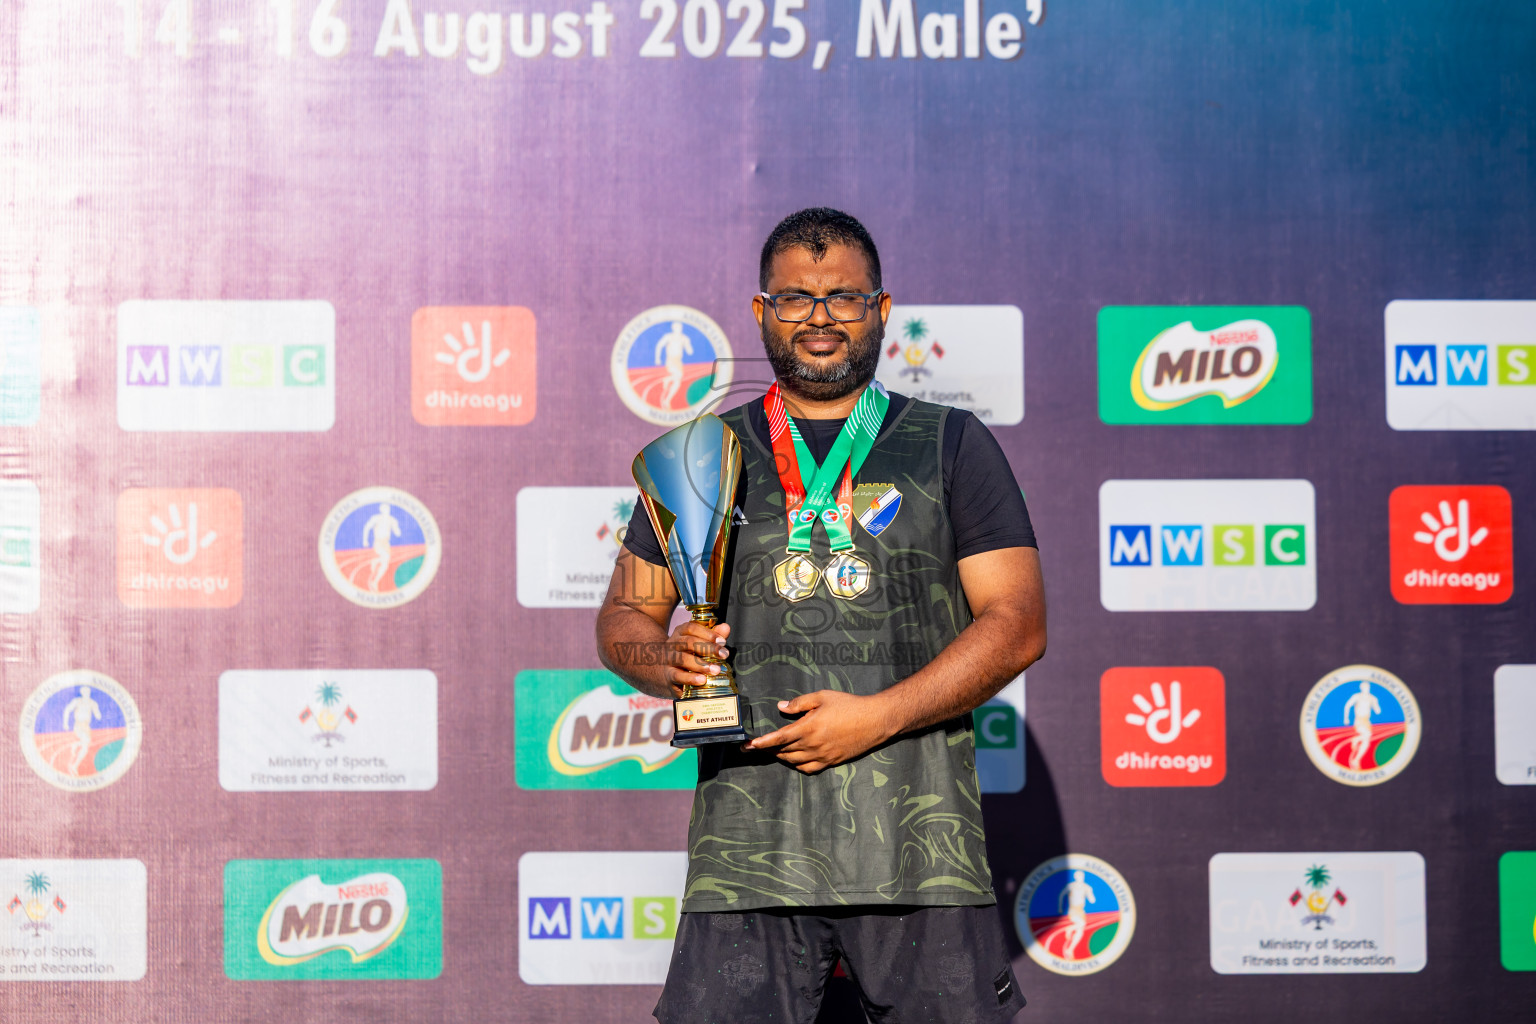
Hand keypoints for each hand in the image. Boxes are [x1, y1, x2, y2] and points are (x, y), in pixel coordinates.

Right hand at [659, 621, 729, 698]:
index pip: (691, 628)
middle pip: (689, 642)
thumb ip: (711, 635)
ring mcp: (669, 660)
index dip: (707, 633)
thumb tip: (725, 628)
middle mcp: (673, 645)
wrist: (657, 671)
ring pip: (683, 659)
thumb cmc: (684, 654)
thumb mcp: (695, 643)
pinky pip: (678, 676)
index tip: (722, 641)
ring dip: (701, 664)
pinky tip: (702, 680)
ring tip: (716, 669)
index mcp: (680, 633)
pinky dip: (690, 678)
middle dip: (708, 648)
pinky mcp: (668, 676)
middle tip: (724, 654)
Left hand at [743, 690, 895, 773]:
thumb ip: (799, 703)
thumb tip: (781, 707)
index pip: (778, 738)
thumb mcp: (822, 697)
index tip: (748, 745)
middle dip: (768, 749)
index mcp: (808, 728)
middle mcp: (813, 745)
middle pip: (783, 751)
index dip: (761, 743)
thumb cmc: (849, 705)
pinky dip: (797, 765)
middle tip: (757, 746)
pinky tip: (794, 759)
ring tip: (773, 751)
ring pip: (794, 761)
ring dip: (781, 757)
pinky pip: (809, 769)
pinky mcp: (831, 761)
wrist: (875, 721)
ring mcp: (822, 756)